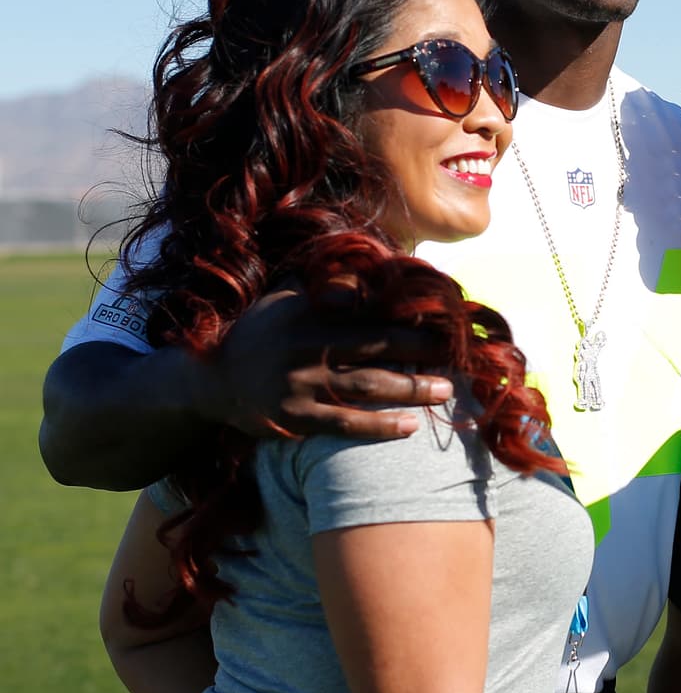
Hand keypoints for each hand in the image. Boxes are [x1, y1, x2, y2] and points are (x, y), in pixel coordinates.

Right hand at [199, 290, 454, 440]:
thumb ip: (327, 284)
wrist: (211, 380)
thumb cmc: (263, 333)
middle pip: (375, 343)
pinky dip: (380, 426)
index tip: (441, 312)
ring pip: (367, 385)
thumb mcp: (286, 297)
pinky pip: (345, 423)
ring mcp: (299, 383)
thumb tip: (379, 265)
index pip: (365, 305)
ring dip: (411, 388)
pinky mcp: (294, 418)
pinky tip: (410, 427)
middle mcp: (304, 343)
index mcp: (306, 309)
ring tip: (446, 390)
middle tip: (456, 350)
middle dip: (420, 347)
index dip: (405, 309)